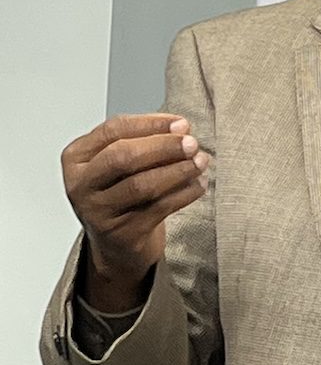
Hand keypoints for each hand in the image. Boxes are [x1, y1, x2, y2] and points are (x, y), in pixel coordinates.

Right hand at [62, 114, 210, 310]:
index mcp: (77, 158)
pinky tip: (199, 183)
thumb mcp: (120, 161)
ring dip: (179, 170)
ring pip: (143, 185)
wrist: (116, 241)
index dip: (151, 124)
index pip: (113, 130)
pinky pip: (159, 207)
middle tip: (192, 144)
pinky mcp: (121, 233)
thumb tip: (181, 129)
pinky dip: (185, 192)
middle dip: (164, 147)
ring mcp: (98, 211)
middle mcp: (81, 185)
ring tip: (201, 162)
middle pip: (124, 157)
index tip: (182, 123)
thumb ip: (144, 140)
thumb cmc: (120, 190)